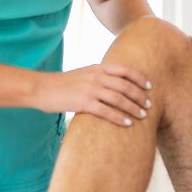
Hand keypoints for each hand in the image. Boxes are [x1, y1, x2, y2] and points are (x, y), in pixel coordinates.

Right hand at [34, 65, 151, 126]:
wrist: (41, 88)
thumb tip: (115, 86)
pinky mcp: (83, 103)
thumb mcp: (83, 74)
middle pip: (125, 86)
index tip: (149, 87)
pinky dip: (120, 117)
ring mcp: (90, 89)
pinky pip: (107, 111)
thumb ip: (99, 77)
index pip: (125, 70)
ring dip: (133, 108)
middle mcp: (96, 77)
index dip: (139, 78)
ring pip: (119, 99)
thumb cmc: (63, 84)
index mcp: (97, 68)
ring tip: (142, 116)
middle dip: (140, 96)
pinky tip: (128, 123)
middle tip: (149, 106)